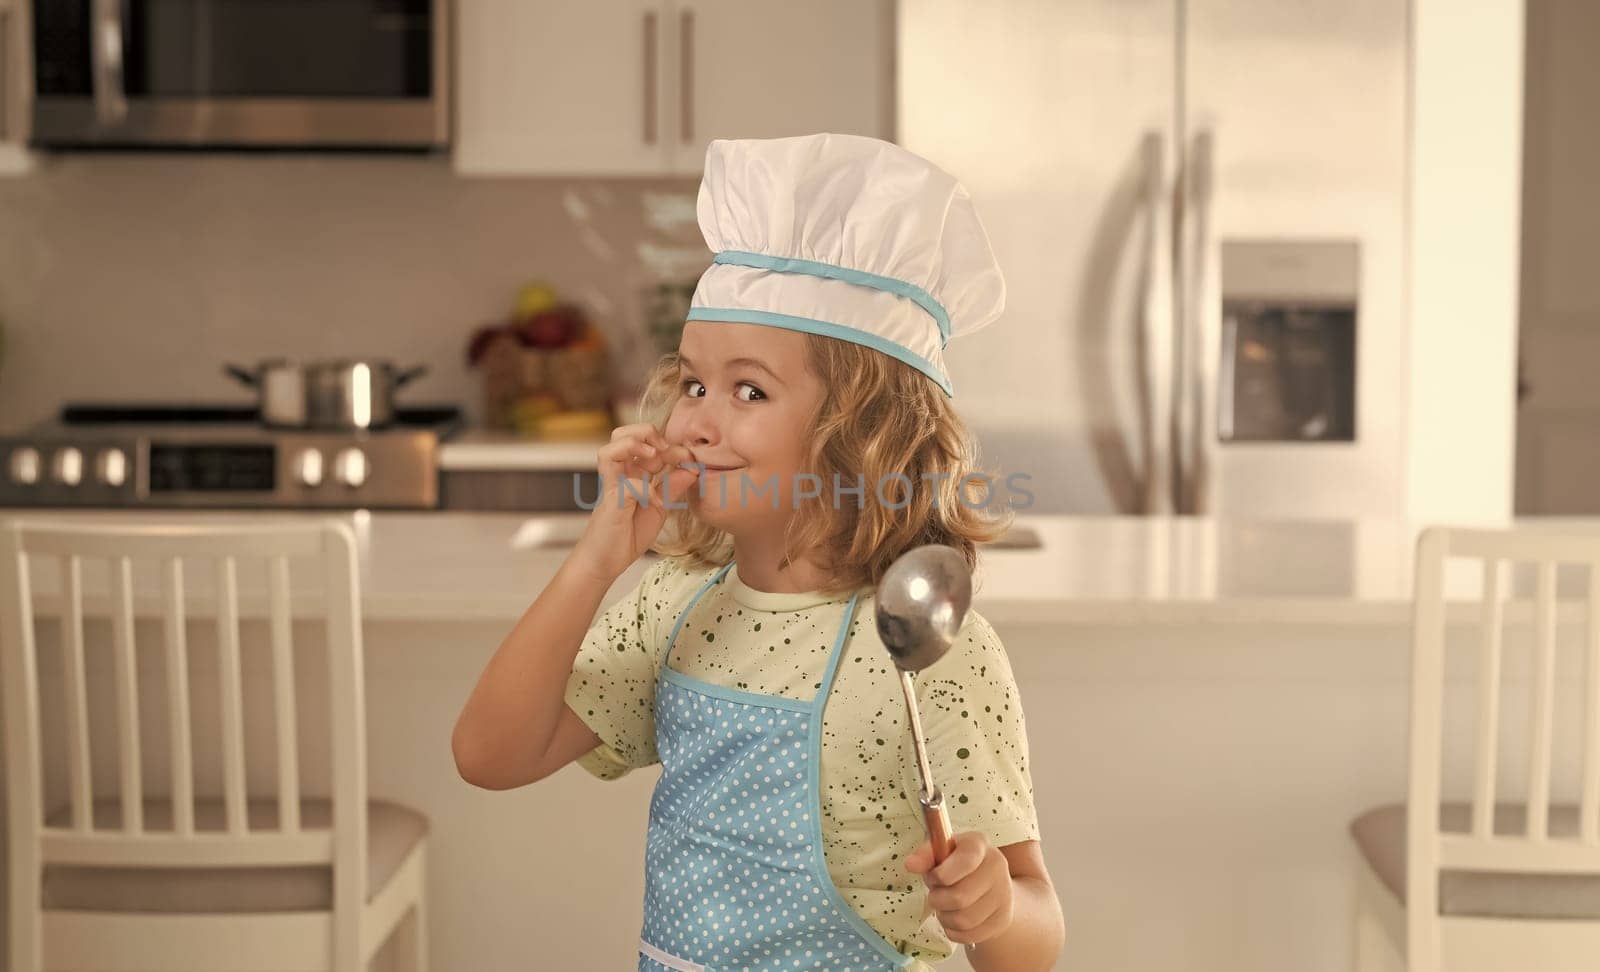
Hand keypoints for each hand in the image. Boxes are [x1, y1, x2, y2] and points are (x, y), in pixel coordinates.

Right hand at [570, 423, 699, 581]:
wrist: (606, 561)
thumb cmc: (628, 535)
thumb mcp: (660, 507)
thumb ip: (673, 487)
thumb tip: (694, 468)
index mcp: (633, 472)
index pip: (647, 443)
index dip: (670, 446)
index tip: (690, 458)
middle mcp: (620, 473)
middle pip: (623, 433)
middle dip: (647, 433)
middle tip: (667, 450)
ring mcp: (613, 484)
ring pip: (613, 445)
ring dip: (636, 444)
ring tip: (655, 457)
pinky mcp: (610, 501)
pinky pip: (624, 482)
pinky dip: (642, 486)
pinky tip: (653, 498)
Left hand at [904, 831, 1014, 945]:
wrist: (987, 884)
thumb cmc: (956, 865)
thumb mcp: (940, 853)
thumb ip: (925, 856)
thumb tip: (910, 864)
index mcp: (979, 844)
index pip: (966, 860)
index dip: (942, 874)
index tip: (933, 877)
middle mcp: (997, 866)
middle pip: (960, 897)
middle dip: (938, 899)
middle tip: (936, 894)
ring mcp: (1004, 894)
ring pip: (964, 920)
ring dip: (945, 917)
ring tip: (944, 907)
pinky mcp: (1003, 919)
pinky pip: (970, 935)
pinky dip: (954, 931)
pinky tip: (954, 918)